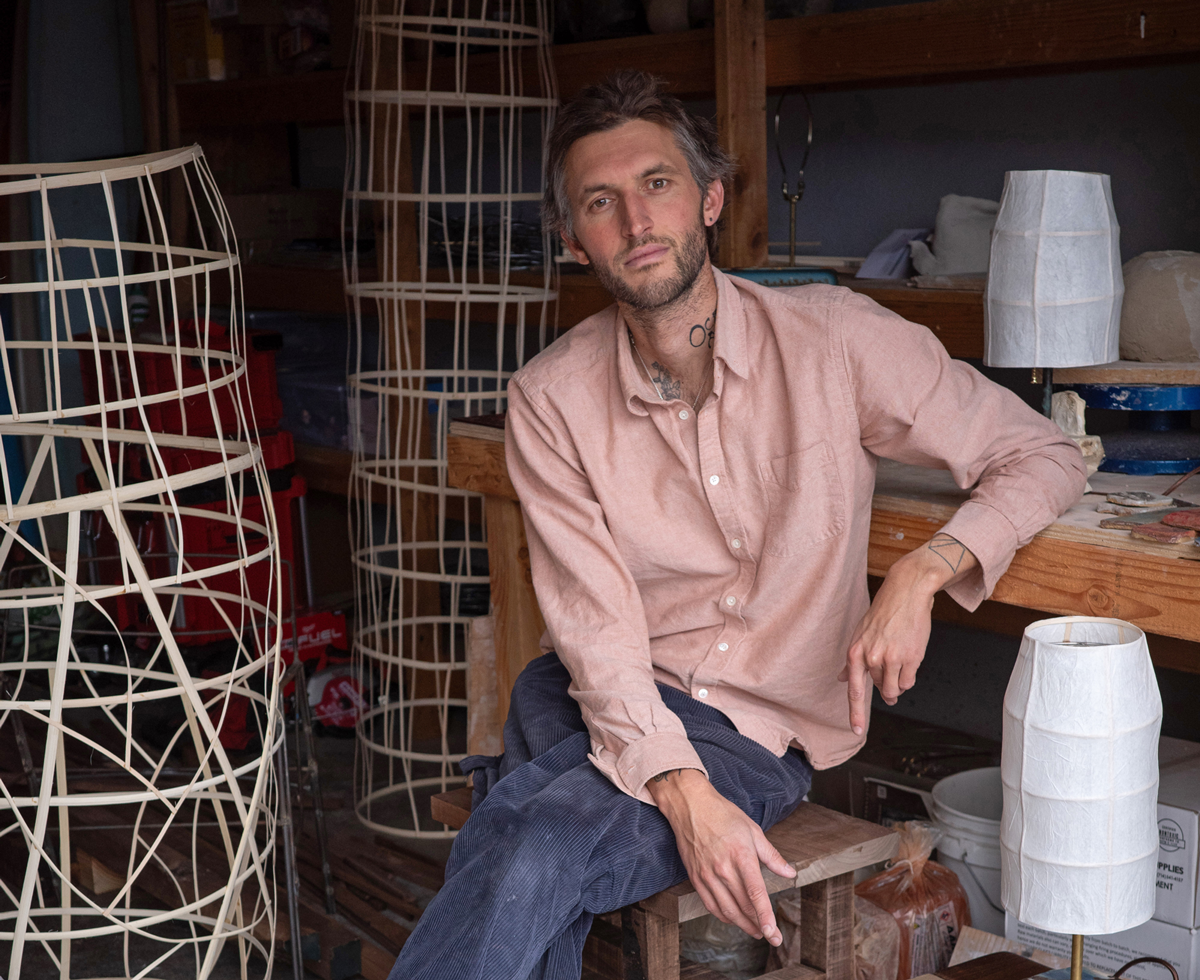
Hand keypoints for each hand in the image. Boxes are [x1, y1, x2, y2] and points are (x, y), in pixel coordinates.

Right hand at [646, 768, 793, 944]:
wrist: (691, 805)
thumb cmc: (723, 814)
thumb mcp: (753, 830)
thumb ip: (772, 855)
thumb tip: (789, 873)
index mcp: (741, 855)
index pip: (755, 892)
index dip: (765, 915)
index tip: (773, 933)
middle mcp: (723, 868)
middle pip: (743, 906)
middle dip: (759, 925)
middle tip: (771, 936)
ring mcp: (707, 874)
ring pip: (727, 910)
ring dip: (743, 925)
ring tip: (756, 931)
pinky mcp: (696, 877)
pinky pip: (711, 905)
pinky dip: (724, 916)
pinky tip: (734, 919)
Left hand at [839, 532, 977, 734]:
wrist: (906, 593)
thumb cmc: (882, 614)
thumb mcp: (860, 634)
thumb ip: (852, 661)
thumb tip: (842, 679)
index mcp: (855, 652)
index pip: (854, 690)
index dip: (855, 713)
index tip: (856, 730)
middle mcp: (872, 657)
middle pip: (879, 688)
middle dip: (885, 685)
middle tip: (891, 670)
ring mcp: (892, 658)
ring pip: (895, 688)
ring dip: (898, 683)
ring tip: (900, 664)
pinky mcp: (911, 657)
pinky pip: (909, 681)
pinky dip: (908, 677)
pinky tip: (909, 660)